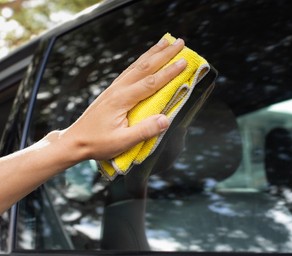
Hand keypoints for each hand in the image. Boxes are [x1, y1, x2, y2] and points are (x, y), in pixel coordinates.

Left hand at [61, 36, 186, 160]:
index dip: (169, 72)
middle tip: (179, 42)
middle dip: (164, 54)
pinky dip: (142, 61)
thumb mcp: (122, 142)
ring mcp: (114, 88)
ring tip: (165, 42)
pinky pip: (130, 71)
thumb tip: (166, 119)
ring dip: (152, 53)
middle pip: (144, 67)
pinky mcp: (112, 91)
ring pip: (136, 66)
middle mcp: (118, 89)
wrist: (74, 141)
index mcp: (121, 100)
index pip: (150, 82)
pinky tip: (146, 59)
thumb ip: (144, 131)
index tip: (184, 62)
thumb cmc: (97, 143)